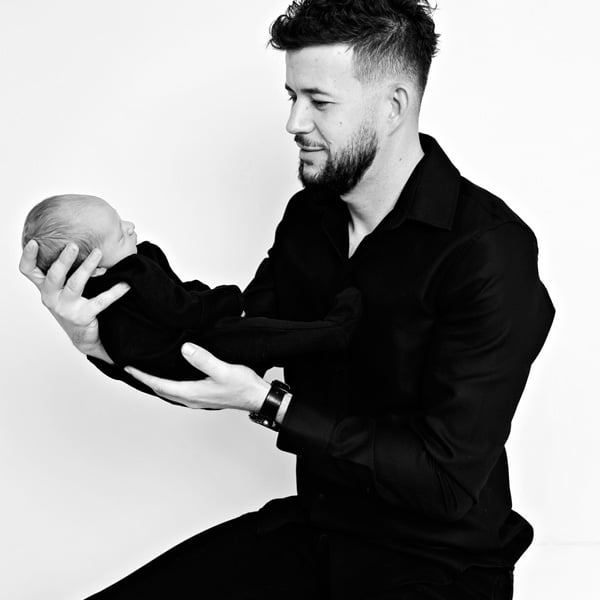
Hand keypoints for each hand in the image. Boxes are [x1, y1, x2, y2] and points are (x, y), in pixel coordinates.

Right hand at [19, 240, 129, 361]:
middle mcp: (51, 297)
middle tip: (73, 245)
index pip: (29, 271)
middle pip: (54, 276)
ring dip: (86, 268)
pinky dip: (114, 291)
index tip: (34, 242)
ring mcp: (65, 308)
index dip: (28, 256)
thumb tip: (90, 242)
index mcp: (46, 287)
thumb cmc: (76, 306)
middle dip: (63, 260)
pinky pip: (100, 301)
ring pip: (75, 285)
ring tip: (98, 253)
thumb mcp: (66, 287)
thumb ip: (71, 268)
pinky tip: (124, 284)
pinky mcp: (82, 317)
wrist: (85, 336)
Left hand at [125, 343, 270, 411]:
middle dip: (145, 379)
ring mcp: (197, 399)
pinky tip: (171, 376)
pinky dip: (168, 383)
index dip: (142, 376)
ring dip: (156, 382)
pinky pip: (178, 390)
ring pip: (169, 391)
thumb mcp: (223, 369)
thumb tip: (185, 349)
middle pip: (160, 389)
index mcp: (191, 392)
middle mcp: (191, 398)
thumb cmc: (243, 385)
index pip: (159, 384)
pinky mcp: (203, 396)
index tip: (128, 367)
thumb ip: (203, 360)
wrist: (257, 397)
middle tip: (132, 368)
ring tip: (147, 371)